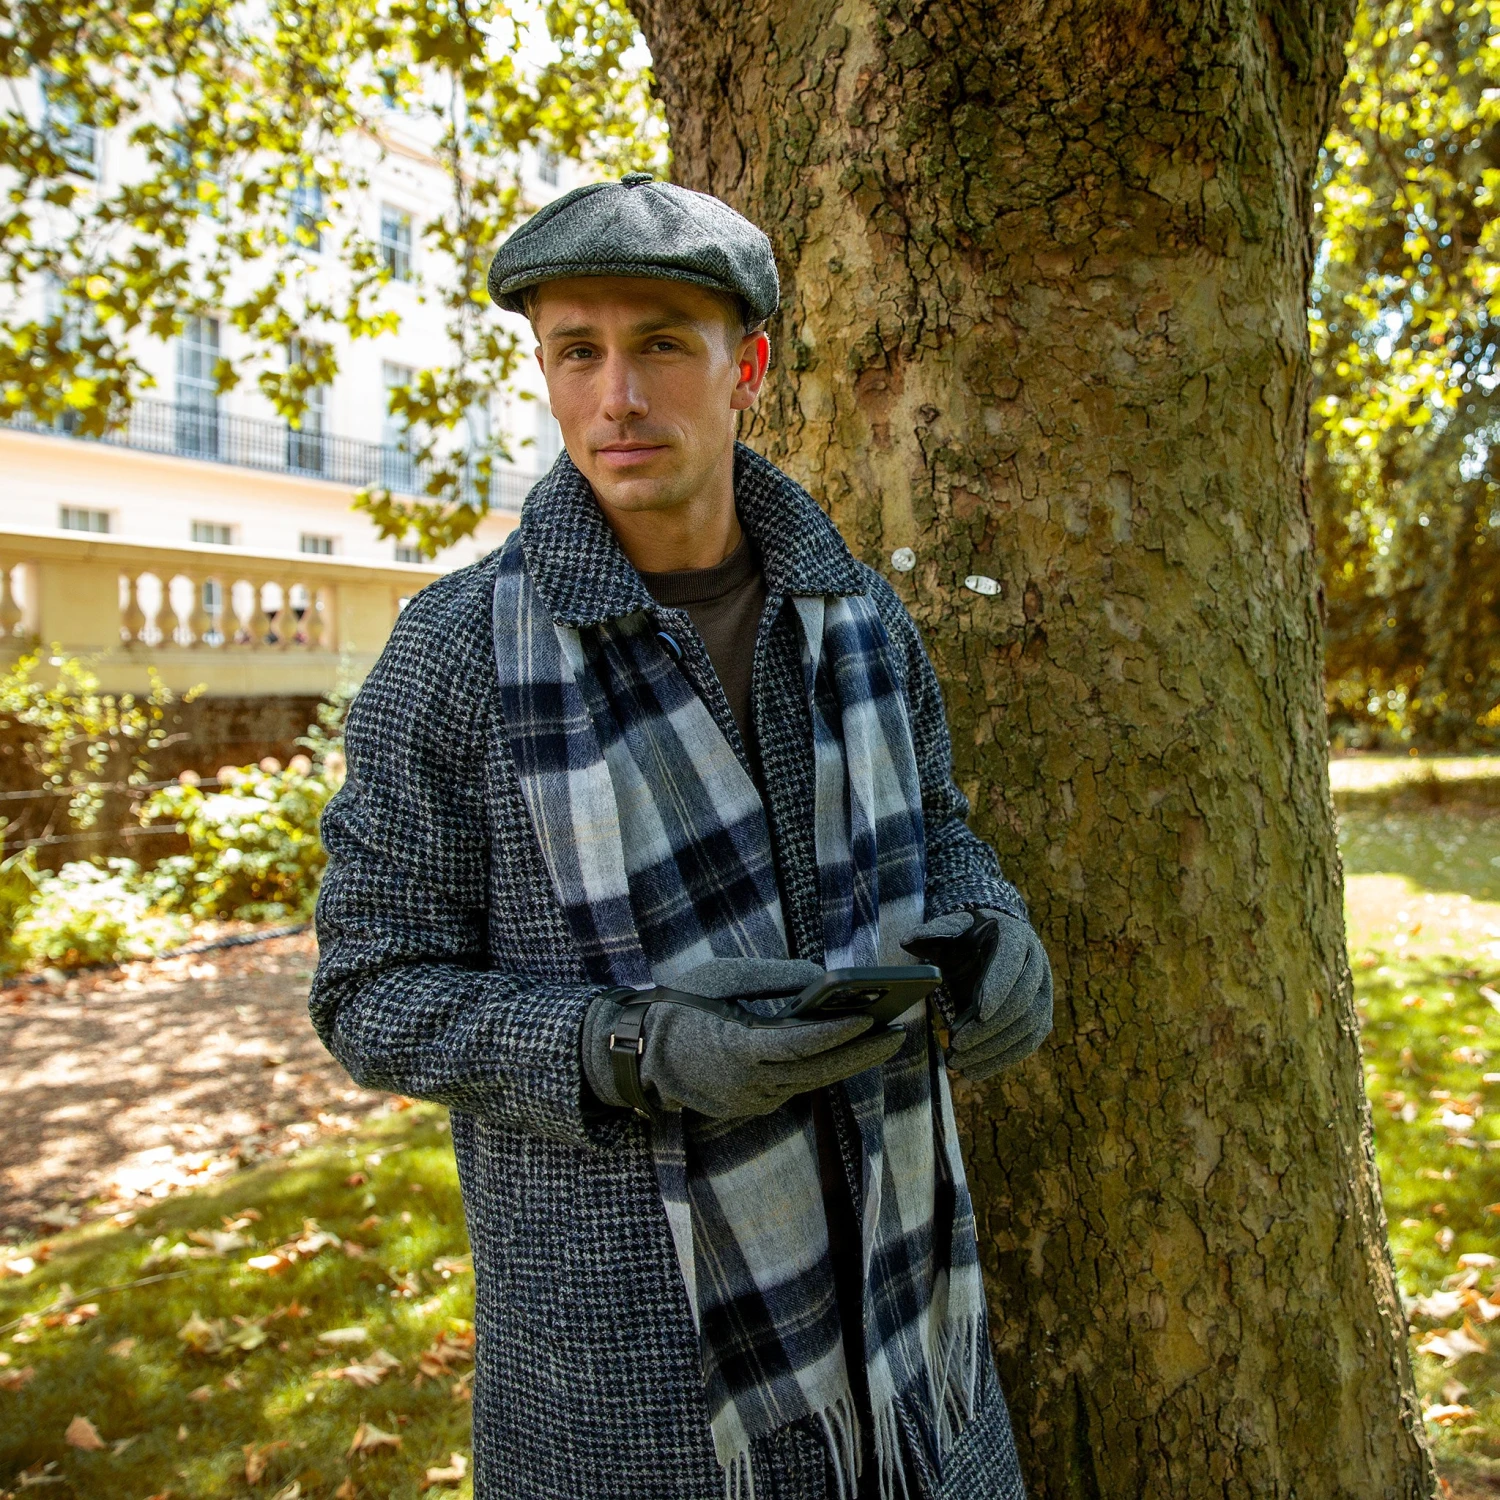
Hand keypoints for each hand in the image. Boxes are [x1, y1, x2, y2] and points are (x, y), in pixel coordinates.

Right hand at [582, 957, 907, 1118]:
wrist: (642, 1051)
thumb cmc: (684, 1003)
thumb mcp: (723, 976)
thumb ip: (775, 977)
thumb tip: (825, 980)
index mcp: (737, 1050)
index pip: (799, 1046)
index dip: (837, 1033)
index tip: (871, 1017)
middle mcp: (749, 1085)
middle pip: (818, 1072)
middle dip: (862, 1053)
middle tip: (901, 1031)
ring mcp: (751, 1102)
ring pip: (811, 1082)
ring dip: (849, 1061)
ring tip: (886, 1036)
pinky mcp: (753, 1106)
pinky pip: (796, 1085)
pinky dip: (822, 1066)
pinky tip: (849, 1047)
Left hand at [902, 908, 1051, 1080]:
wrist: (992, 945)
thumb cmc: (968, 936)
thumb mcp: (950, 928)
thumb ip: (934, 931)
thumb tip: (908, 940)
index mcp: (1015, 935)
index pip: (1012, 960)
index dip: (998, 987)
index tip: (980, 1013)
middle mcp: (1036, 963)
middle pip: (1021, 1000)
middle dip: (989, 1027)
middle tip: (956, 1045)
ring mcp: (1042, 992)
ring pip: (1027, 1027)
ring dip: (993, 1049)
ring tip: (958, 1062)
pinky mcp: (1040, 1016)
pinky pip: (1027, 1043)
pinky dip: (1001, 1060)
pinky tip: (974, 1071)